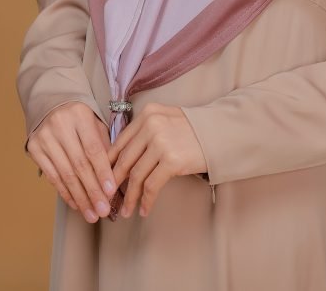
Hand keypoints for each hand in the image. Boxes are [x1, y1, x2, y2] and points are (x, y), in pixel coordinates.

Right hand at [26, 102, 116, 223]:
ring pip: (65, 174)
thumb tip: (116, 178)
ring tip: (92, 214)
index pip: (93, 149)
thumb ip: (104, 146)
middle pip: (79, 164)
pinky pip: (52, 176)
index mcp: (80, 115)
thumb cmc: (80, 118)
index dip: (102, 172)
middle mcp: (60, 125)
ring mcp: (45, 137)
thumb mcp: (95, 124)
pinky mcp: (34, 148)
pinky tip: (76, 204)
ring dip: (80, 197)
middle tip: (103, 210)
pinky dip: (66, 192)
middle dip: (93, 191)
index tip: (112, 192)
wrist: (51, 103)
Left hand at [107, 102, 206, 218]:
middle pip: (125, 159)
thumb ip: (145, 130)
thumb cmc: (193, 129)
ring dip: (130, 197)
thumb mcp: (166, 119)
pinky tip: (144, 209)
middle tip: (110, 198)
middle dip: (116, 183)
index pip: (121, 141)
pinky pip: (152, 185)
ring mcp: (161, 142)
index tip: (105, 179)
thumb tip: (121, 156)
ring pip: (136, 175)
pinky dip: (146, 200)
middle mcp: (151, 125)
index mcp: (148, 114)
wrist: (220, 133)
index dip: (111, 163)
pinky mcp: (171, 160)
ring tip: (126, 210)